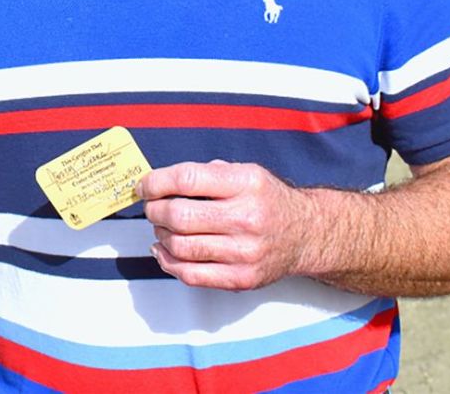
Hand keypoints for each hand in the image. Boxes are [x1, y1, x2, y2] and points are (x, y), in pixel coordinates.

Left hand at [136, 160, 313, 290]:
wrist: (305, 234)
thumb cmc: (268, 200)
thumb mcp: (245, 171)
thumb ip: (206, 173)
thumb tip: (160, 183)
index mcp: (245, 184)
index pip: (187, 180)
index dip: (156, 182)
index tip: (144, 185)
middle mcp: (246, 218)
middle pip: (179, 216)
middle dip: (154, 210)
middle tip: (151, 207)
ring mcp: (244, 252)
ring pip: (180, 247)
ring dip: (160, 235)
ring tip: (162, 227)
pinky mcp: (241, 279)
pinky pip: (191, 275)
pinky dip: (168, 262)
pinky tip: (164, 249)